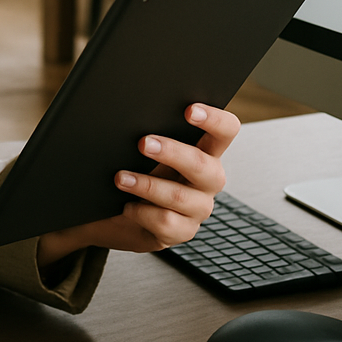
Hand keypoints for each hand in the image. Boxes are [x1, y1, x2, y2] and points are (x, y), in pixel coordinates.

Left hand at [37, 104, 239, 269]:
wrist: (115, 213)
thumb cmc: (135, 170)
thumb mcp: (144, 149)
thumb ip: (151, 131)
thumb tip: (134, 110)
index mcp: (206, 151)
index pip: (226, 131)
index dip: (214, 119)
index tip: (188, 110)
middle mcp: (208, 180)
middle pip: (204, 165)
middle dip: (172, 152)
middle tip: (143, 143)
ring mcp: (197, 209)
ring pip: (179, 197)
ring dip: (146, 184)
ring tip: (120, 177)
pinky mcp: (182, 232)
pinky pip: (165, 223)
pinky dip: (141, 212)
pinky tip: (127, 205)